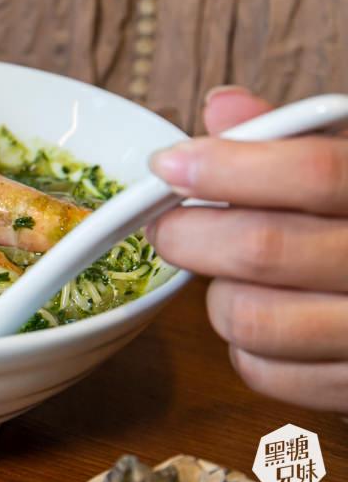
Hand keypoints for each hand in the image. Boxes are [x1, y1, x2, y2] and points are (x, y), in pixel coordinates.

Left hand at [148, 87, 347, 412]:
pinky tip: (263, 315)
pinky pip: (262, 371)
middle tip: (168, 224)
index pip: (314, 173)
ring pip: (249, 317)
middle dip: (190, 233)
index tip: (169, 165)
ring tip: (228, 274)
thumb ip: (296, 141)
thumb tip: (222, 110)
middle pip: (263, 249)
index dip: (228, 167)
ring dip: (217, 293)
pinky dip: (242, 344)